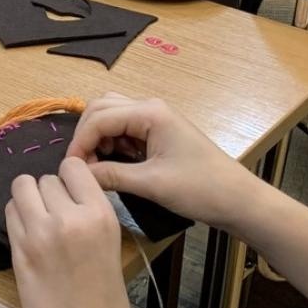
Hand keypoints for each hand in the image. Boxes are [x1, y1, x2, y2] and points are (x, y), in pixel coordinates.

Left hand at [5, 157, 132, 307]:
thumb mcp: (110, 246)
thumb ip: (88, 216)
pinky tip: (27, 239)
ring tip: (37, 225)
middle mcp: (70, 218)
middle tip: (53, 219)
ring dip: (27, 202)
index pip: (73, 166)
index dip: (68, 179)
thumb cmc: (107, 304)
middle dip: (47, 195)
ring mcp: (41, 234)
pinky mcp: (19, 252)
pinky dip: (16, 219)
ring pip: (21, 188)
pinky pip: (10, 213)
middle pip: (45, 178)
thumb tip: (63, 193)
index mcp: (101, 215)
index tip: (69, 197)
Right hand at [67, 94, 257, 228]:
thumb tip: (79, 176)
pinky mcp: (158, 133)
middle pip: (101, 109)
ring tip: (97, 168)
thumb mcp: (152, 184)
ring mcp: (155, 119)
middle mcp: (150, 108)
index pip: (99, 118)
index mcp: (150, 113)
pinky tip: (113, 166)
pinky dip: (112, 144)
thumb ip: (112, 176)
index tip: (70, 170)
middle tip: (81, 167)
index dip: (80, 143)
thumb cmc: (200, 188)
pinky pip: (124, 130)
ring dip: (98, 138)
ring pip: (111, 117)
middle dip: (86, 135)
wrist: (237, 199)